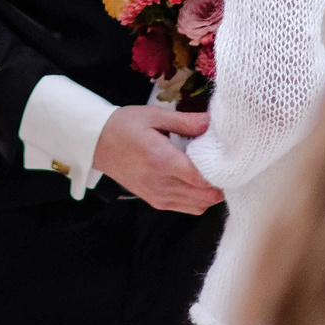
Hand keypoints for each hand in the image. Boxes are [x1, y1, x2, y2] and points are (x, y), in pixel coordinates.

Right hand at [93, 104, 223, 213]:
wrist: (96, 143)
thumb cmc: (124, 126)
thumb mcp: (154, 116)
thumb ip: (185, 121)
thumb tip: (211, 122)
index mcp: (162, 161)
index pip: (202, 179)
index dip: (221, 173)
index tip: (229, 159)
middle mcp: (161, 184)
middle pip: (205, 197)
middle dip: (220, 184)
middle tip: (224, 165)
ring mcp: (158, 196)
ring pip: (199, 206)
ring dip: (210, 194)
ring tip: (211, 173)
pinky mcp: (154, 201)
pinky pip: (186, 208)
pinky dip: (198, 200)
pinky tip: (197, 183)